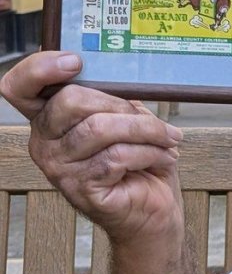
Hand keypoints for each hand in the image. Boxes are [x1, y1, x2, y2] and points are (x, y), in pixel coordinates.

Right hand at [0, 51, 184, 244]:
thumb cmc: (141, 164)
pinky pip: (116, 156)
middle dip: (122, 105)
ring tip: (169, 139)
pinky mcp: (80, 189)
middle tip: (155, 121)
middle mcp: (44, 143)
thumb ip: (115, 100)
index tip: (75, 62)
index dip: (39, 68)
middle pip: (70, 100)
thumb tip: (125, 81)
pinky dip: (150, 153)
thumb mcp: (128, 123)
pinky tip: (165, 157)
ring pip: (100, 129)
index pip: (19, 87)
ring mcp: (58, 168)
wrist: (154, 212)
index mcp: (50, 120)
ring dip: (146, 131)